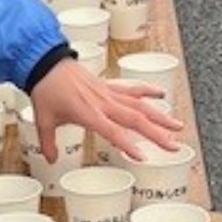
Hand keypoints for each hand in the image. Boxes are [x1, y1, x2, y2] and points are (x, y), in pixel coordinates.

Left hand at [28, 58, 181, 163]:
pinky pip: (132, 89)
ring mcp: (108, 93)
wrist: (45, 62)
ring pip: (140, 104)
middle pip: (136, 119)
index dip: (128, 145)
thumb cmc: (46, 89)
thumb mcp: (43, 119)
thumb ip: (48, 142)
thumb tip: (52, 159)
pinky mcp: (109, 85)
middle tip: (174, 146)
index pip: (113, 131)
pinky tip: (161, 94)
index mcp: (88, 113)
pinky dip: (148, 90)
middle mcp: (103, 102)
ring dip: (160, 116)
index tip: (143, 157)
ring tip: (178, 126)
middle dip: (157, 134)